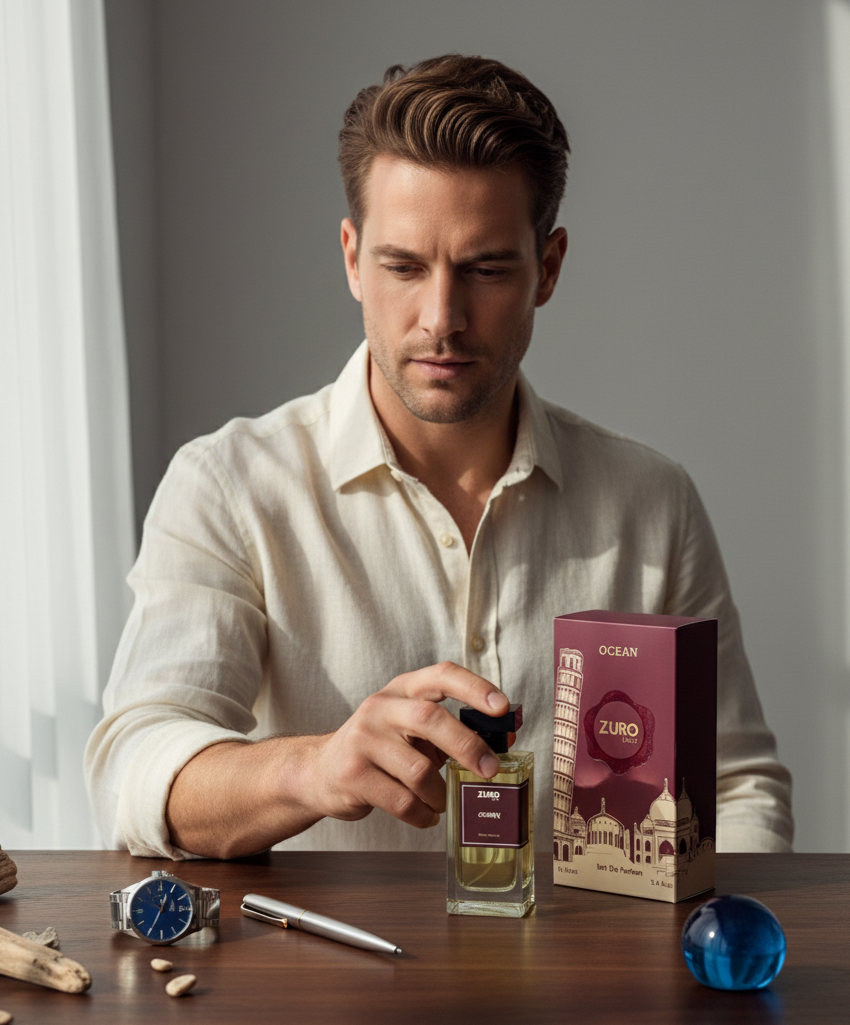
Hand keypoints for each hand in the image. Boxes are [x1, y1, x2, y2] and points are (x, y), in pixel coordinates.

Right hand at [303, 661, 509, 829]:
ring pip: (418, 770)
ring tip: (441, 801)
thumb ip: (446, 730)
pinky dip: (422, 814)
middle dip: (467, 746)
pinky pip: (402, 801)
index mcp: (402, 689)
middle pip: (430, 718)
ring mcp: (363, 740)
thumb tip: (499, 744)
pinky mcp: (353, 775)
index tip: (501, 707)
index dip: (474, 688)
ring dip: (440, 793)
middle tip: (490, 769)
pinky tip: (425, 815)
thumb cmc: (380, 749)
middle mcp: (380, 707)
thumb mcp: (409, 728)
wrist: (319, 771)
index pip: (441, 675)